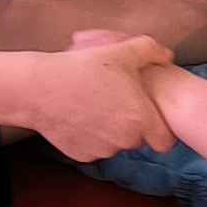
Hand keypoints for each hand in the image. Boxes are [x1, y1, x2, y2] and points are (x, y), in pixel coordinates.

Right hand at [30, 33, 174, 160]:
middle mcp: (124, 141)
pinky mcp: (81, 155)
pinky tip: (80, 114)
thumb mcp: (121, 51)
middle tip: (117, 101)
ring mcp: (101, 150)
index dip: (162, 130)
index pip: (165, 141)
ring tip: (95, 103)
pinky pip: (94, 147)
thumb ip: (151, 51)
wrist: (39, 88)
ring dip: (111, 130)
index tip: (153, 118)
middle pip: (138, 140)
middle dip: (132, 125)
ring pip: (115, 144)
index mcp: (140, 119)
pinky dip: (91, 135)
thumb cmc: (82, 68)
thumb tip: (167, 56)